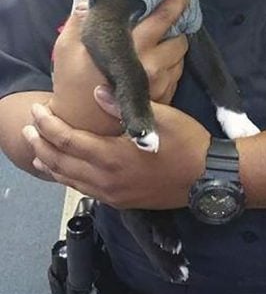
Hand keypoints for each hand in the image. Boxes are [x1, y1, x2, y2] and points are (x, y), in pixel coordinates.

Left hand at [23, 101, 209, 208]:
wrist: (208, 178)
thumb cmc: (187, 142)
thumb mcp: (161, 116)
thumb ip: (125, 106)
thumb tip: (95, 91)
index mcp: (113, 156)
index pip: (68, 140)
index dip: (48, 124)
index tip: (38, 109)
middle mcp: (107, 179)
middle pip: (61, 162)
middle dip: (41, 144)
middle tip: (29, 128)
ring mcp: (113, 194)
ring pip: (69, 180)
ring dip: (50, 163)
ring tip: (37, 151)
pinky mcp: (121, 202)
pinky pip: (84, 190)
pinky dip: (67, 178)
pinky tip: (65, 171)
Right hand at [50, 0, 188, 134]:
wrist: (82, 125)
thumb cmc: (74, 84)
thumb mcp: (68, 47)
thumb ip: (81, 17)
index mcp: (134, 49)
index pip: (164, 19)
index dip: (175, 3)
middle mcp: (153, 66)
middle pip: (180, 38)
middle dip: (175, 28)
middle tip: (166, 22)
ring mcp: (162, 85)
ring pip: (181, 57)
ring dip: (173, 47)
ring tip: (158, 43)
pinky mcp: (165, 98)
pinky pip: (177, 74)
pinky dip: (170, 66)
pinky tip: (154, 63)